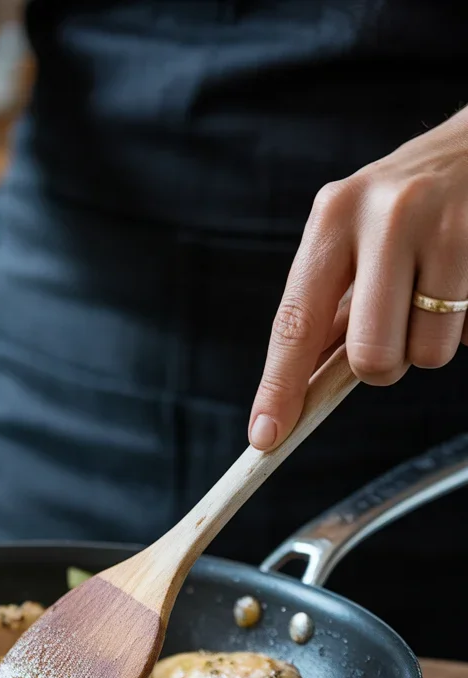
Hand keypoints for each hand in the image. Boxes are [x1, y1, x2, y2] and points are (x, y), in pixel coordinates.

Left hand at [249, 108, 467, 449]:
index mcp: (334, 216)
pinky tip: (466, 278)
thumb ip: (329, 313)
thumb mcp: (355, 238)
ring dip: (432, 342)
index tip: (265, 436)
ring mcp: (448, 226)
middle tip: (395, 329)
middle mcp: (387, 214)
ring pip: (428, 354)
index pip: (296, 322)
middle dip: (382, 365)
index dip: (279, 387)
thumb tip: (297, 393)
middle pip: (370, 356)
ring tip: (440, 289)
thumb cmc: (409, 206)